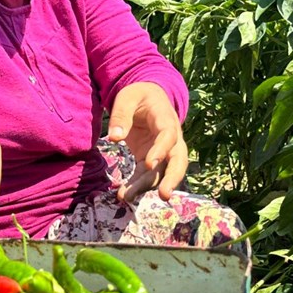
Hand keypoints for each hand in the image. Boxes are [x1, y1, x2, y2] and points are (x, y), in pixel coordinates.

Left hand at [107, 82, 187, 202]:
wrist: (147, 98)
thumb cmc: (138, 96)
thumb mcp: (127, 97)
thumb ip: (121, 115)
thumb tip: (114, 138)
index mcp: (166, 119)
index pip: (169, 136)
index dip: (161, 150)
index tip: (150, 164)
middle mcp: (171, 138)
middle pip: (178, 160)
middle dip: (172, 178)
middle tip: (164, 195)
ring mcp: (163, 152)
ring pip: (161, 172)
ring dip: (146, 186)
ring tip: (126, 197)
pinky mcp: (152, 160)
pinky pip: (148, 175)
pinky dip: (137, 186)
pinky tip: (124, 195)